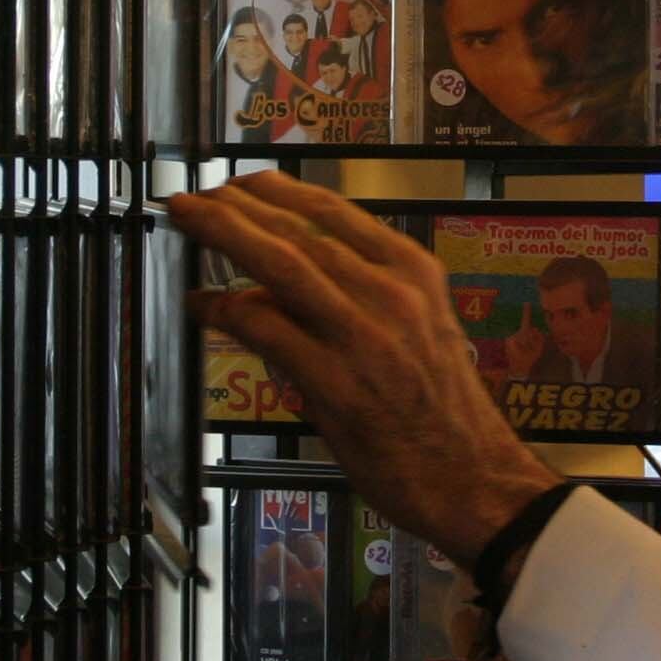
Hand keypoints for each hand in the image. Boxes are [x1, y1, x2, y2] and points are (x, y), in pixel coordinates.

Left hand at [168, 175, 558, 566]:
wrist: (473, 477)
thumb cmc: (442, 411)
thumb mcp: (420, 329)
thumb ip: (362, 298)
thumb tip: (281, 285)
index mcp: (414, 272)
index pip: (334, 212)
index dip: (278, 191)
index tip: (243, 182)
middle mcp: (391, 293)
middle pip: (298, 231)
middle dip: (236, 206)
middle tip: (196, 197)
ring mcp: (363, 336)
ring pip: (279, 265)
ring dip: (224, 236)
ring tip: (188, 221)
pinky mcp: (336, 383)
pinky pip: (266, 328)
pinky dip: (225, 310)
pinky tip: (202, 305)